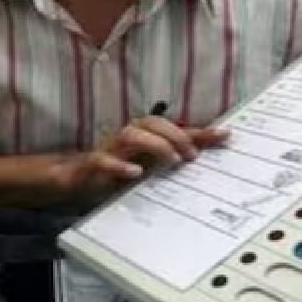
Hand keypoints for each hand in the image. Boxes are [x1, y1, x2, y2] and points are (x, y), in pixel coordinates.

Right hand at [49, 117, 227, 201]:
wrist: (76, 178)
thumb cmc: (116, 171)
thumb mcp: (148, 167)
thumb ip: (170, 161)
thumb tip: (202, 160)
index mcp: (144, 135)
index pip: (175, 128)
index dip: (199, 131)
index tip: (225, 135)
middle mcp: (128, 136)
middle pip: (153, 123)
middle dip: (176, 136)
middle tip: (193, 156)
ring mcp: (110, 148)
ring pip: (132, 134)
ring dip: (155, 145)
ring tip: (171, 160)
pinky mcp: (93, 163)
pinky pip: (104, 159)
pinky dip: (120, 165)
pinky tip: (135, 173)